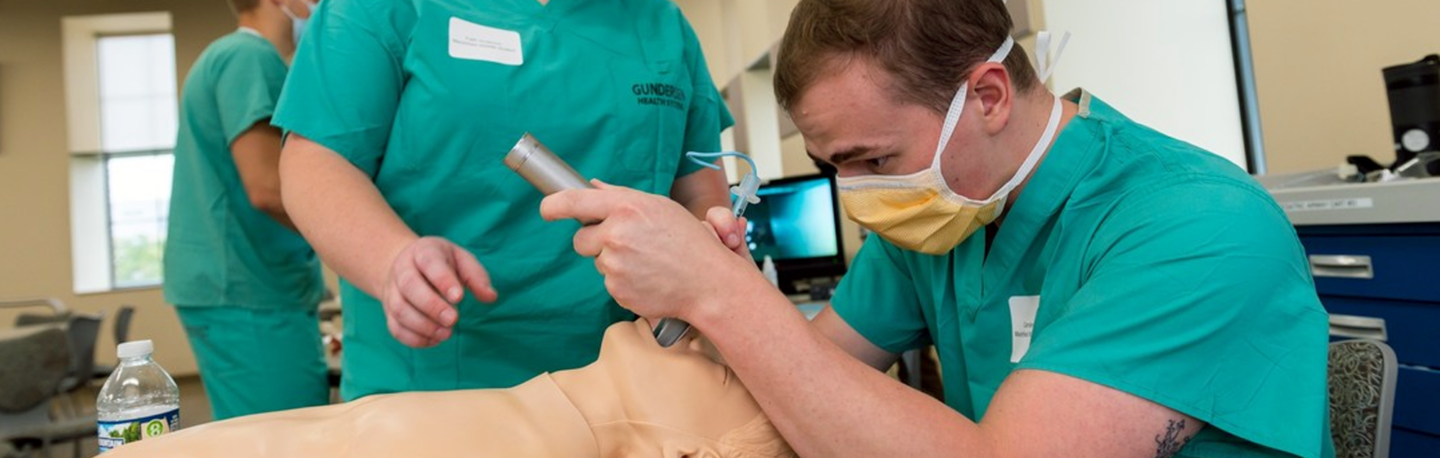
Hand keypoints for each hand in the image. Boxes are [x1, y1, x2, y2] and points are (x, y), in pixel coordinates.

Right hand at [380, 236, 497, 346]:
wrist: (405, 265)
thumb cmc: (441, 264)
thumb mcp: (461, 260)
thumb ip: (476, 277)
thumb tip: (490, 297)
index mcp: (423, 252)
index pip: (429, 262)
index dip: (443, 280)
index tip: (459, 298)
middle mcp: (403, 270)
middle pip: (409, 286)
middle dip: (432, 306)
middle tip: (453, 320)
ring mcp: (392, 291)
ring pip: (399, 309)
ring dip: (423, 325)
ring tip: (446, 333)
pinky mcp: (389, 312)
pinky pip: (395, 328)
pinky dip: (414, 338)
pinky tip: (434, 339)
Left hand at [539, 181, 753, 321]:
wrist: (708, 283)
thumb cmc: (689, 242)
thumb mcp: (659, 207)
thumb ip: (621, 197)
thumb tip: (592, 187)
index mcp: (626, 207)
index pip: (574, 202)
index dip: (553, 205)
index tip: (546, 209)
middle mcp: (616, 234)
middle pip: (581, 239)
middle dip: (595, 242)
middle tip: (626, 243)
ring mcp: (615, 264)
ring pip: (597, 262)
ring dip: (614, 262)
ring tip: (646, 261)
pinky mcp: (616, 290)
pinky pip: (609, 282)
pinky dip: (624, 281)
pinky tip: (647, 277)